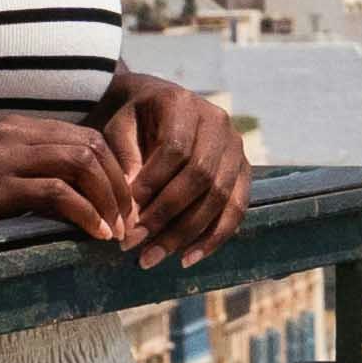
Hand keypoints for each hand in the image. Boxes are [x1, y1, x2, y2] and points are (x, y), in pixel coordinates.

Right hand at [0, 112, 145, 255]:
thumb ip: (27, 166)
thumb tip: (71, 190)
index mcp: (13, 127)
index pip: (82, 135)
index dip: (113, 165)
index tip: (123, 197)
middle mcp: (12, 135)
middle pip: (90, 146)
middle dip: (119, 183)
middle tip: (129, 215)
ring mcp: (4, 159)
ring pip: (80, 165)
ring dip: (108, 199)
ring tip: (118, 227)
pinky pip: (57, 194)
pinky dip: (86, 214)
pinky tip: (96, 233)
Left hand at [98, 72, 254, 266]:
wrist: (155, 105)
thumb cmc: (131, 120)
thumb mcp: (117, 130)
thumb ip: (124, 160)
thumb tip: (132, 206)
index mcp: (183, 104)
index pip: (176, 149)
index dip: (153, 183)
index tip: (127, 210)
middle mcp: (218, 123)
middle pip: (201, 177)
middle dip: (166, 216)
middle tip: (134, 243)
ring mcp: (236, 148)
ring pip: (219, 197)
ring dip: (186, 234)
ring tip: (152, 257)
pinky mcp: (244, 171)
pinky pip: (237, 209)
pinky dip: (214, 237)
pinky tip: (188, 258)